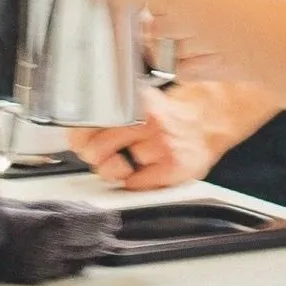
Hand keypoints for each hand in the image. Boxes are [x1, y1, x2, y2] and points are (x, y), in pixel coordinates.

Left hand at [68, 83, 233, 191]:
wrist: (207, 121)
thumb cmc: (170, 115)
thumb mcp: (140, 102)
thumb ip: (112, 113)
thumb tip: (77, 131)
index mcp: (138, 102)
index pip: (93, 121)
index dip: (80, 135)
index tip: (79, 139)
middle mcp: (150, 123)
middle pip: (98, 149)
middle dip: (94, 155)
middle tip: (101, 154)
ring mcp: (162, 147)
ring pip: (114, 169)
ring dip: (111, 170)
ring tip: (121, 162)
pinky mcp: (173, 168)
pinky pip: (135, 184)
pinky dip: (132, 181)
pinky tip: (139, 170)